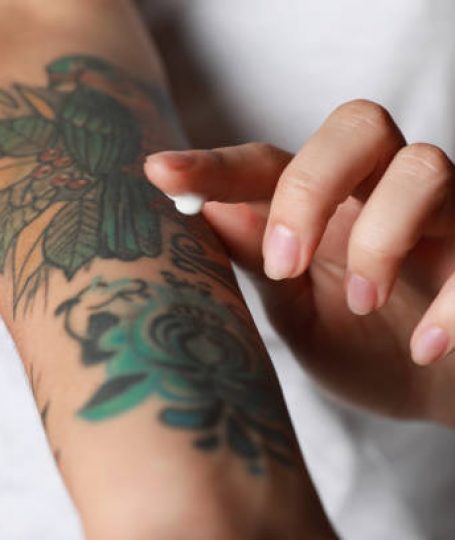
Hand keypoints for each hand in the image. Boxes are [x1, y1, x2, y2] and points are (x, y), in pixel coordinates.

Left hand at [145, 99, 454, 425]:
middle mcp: (381, 190)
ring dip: (381, 237)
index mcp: (328, 205)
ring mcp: (440, 213)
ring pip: (424, 167)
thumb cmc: (363, 348)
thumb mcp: (299, 314)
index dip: (216, 166)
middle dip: (313, 185)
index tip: (159, 172)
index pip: (270, 163)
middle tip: (286, 263)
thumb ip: (263, 264)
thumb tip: (211, 212)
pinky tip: (426, 347)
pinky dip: (454, 300)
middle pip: (358, 125)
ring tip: (364, 302)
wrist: (433, 385)